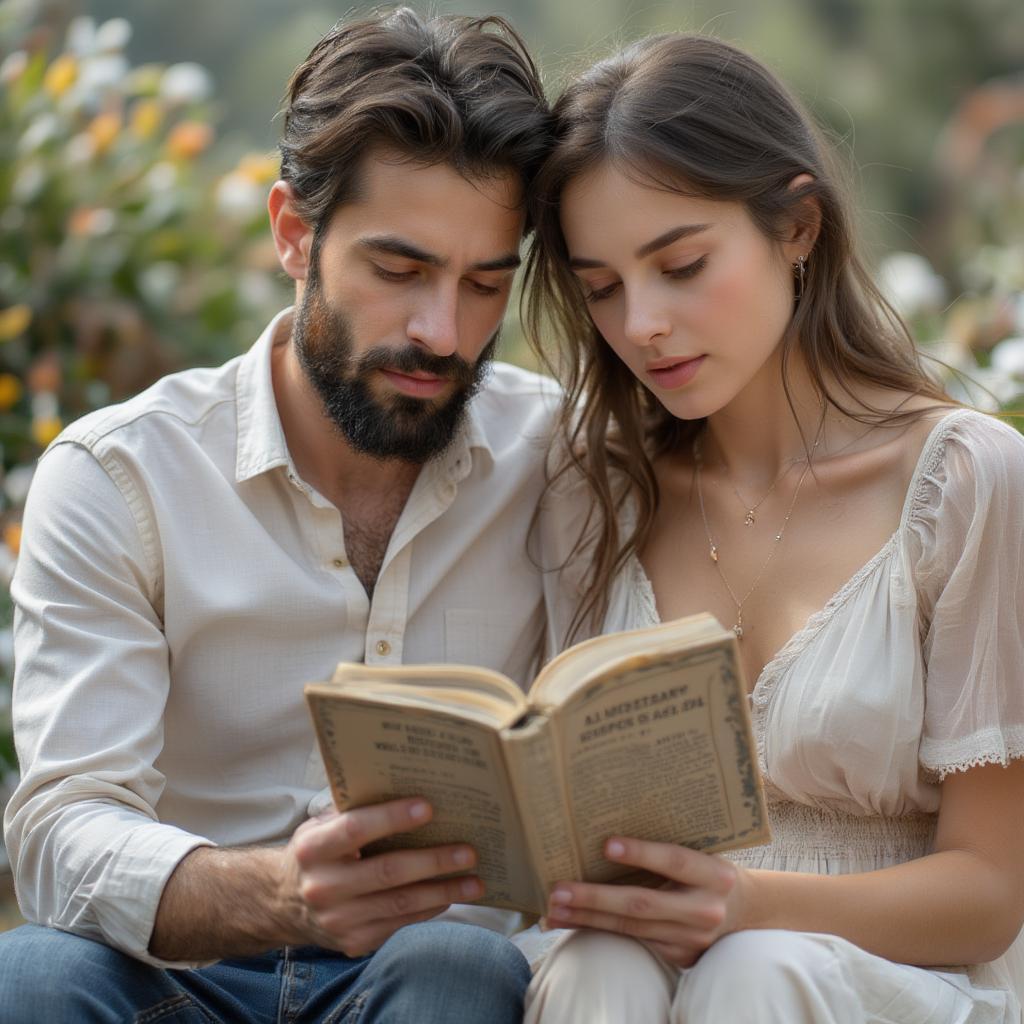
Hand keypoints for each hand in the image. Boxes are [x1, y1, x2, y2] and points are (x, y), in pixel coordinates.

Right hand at [280, 797, 483, 955]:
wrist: (284, 902)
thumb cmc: (317, 852)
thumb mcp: (321, 826)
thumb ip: (355, 810)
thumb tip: (408, 784)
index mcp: (313, 848)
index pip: (355, 829)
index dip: (392, 818)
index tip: (428, 807)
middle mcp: (323, 886)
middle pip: (387, 872)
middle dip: (433, 861)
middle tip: (469, 851)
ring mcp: (338, 920)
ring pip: (400, 904)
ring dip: (443, 892)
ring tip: (475, 880)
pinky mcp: (353, 943)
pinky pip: (400, 925)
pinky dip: (429, 910)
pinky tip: (450, 896)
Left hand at [544, 837, 744, 966]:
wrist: (747, 913)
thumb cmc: (709, 871)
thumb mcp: (703, 854)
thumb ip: (669, 847)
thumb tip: (611, 831)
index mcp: (714, 874)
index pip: (674, 861)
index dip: (642, 853)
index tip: (606, 845)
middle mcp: (705, 909)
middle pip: (643, 903)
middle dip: (596, 897)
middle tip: (560, 890)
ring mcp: (691, 938)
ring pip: (631, 928)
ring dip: (588, 918)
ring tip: (554, 908)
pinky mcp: (679, 956)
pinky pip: (632, 942)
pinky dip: (599, 931)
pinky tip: (572, 922)